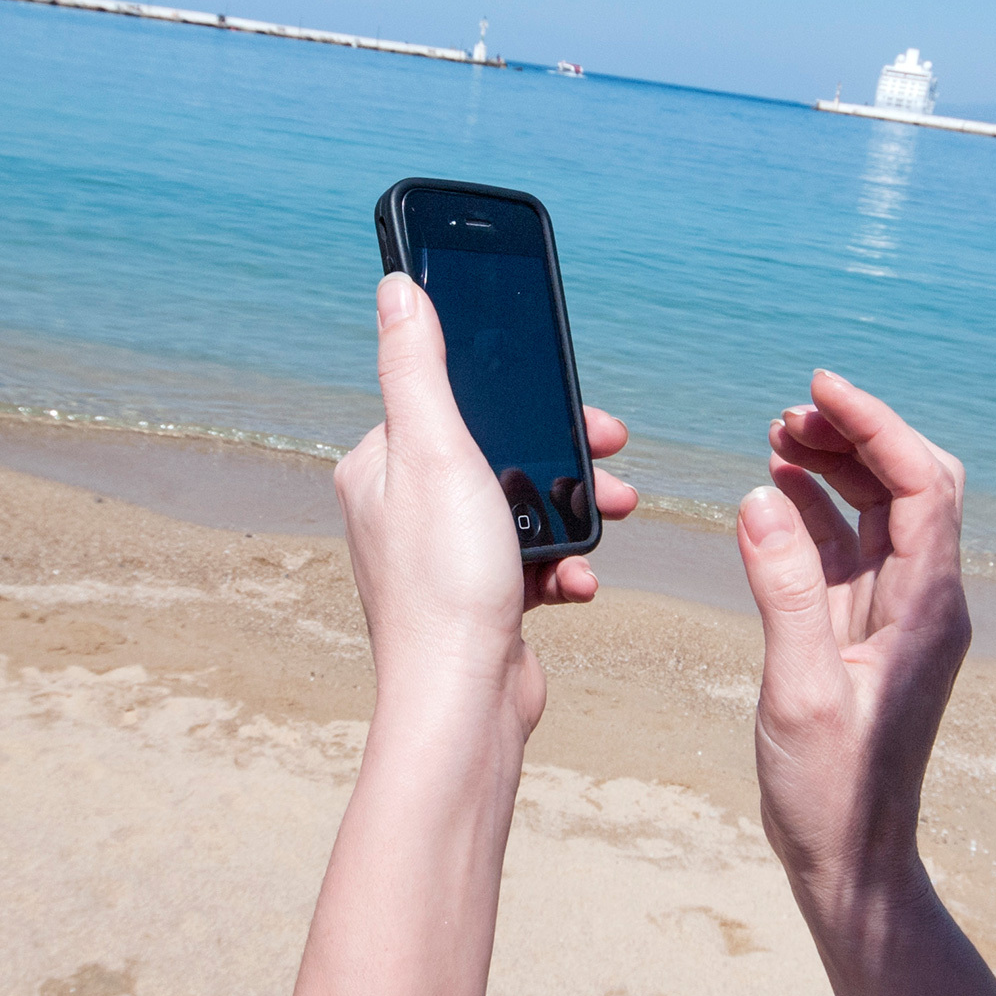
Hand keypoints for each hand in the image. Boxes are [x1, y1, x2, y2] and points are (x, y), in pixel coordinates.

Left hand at [334, 272, 636, 728]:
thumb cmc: (444, 583)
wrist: (463, 706)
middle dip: (562, 452)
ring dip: (575, 506)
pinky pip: (533, 561)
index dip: (517, 393)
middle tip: (610, 454)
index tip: (571, 396)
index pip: (449, 398)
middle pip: (498, 448)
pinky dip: (565, 564)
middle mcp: (403, 508)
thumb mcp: (435, 450)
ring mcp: (442, 557)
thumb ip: (417, 366)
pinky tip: (578, 579)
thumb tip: (396, 289)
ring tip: (615, 511)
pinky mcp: (478, 600)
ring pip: (523, 504)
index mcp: (380, 466)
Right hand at [737, 370, 995, 995]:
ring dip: (836, 466)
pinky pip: (853, 550)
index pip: (922, 485)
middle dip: (859, 435)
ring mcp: (900, 616)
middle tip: (791, 410)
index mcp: (928, 609)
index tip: (821, 387)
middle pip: (911, 485)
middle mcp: (926, 602)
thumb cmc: (832, 791)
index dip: (877, 425)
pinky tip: (776, 493)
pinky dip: (819, 511)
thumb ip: (784, 589)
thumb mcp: (799, 689)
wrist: (852, 861)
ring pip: (881, 512)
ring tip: (778, 436)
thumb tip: (761, 498)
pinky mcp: (869, 633)